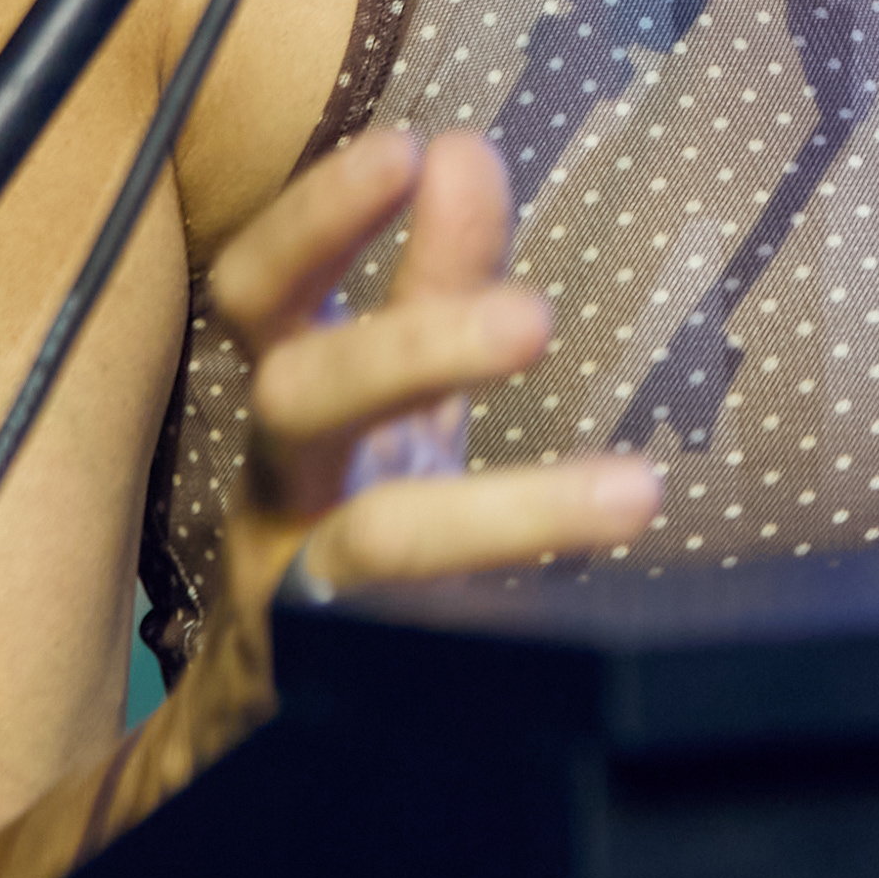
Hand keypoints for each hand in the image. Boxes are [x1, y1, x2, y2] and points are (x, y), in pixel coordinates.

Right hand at [192, 125, 659, 719]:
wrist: (243, 729)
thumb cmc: (339, 523)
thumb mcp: (392, 403)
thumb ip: (432, 283)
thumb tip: (462, 147)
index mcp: (286, 406)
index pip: (260, 292)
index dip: (316, 219)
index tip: (405, 147)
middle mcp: (271, 495)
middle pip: (295, 401)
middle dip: (409, 349)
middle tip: (535, 318)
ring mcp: (293, 604)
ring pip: (369, 552)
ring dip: (507, 514)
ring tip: (635, 493)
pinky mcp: (333, 700)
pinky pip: (409, 668)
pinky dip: (496, 636)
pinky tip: (585, 627)